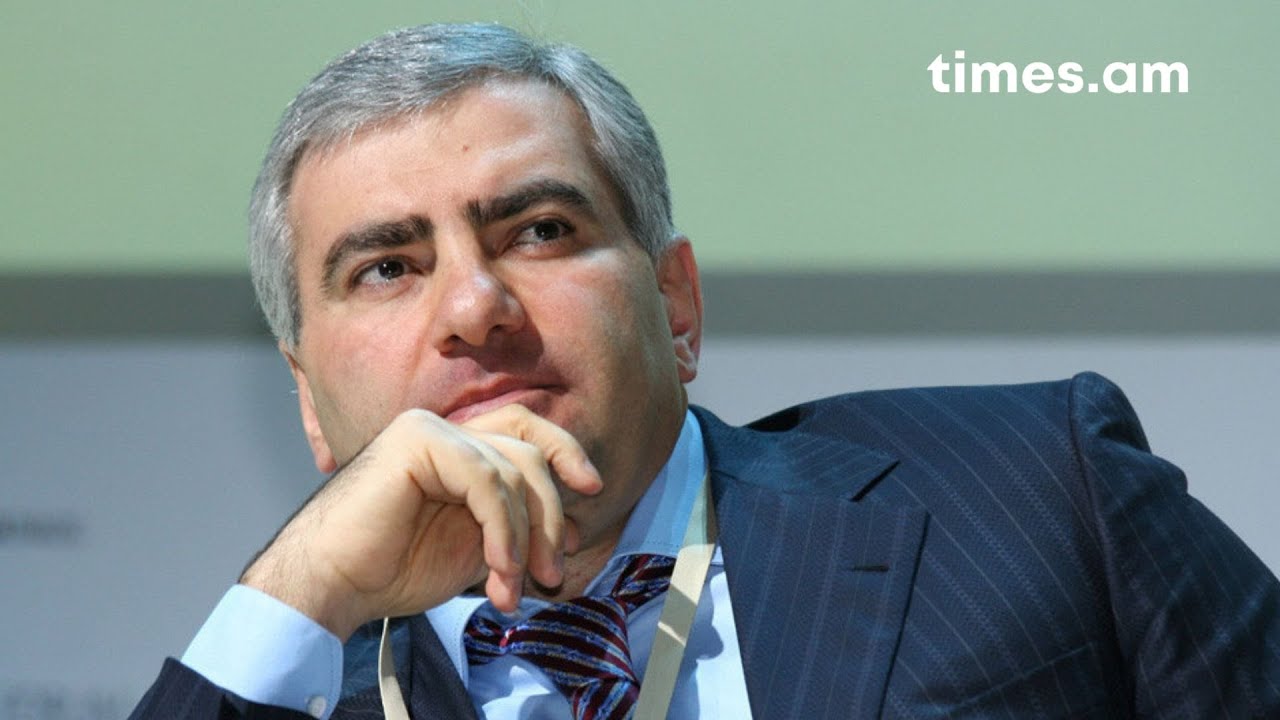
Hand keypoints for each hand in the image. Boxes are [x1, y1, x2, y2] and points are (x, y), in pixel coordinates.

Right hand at [239, 404, 602, 640]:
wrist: (332, 584)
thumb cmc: (393, 569)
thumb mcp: (475, 546)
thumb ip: (516, 527)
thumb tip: (572, 527)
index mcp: (457, 447)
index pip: (527, 433)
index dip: (566, 454)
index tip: (593, 490)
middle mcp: (444, 428)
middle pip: (529, 450)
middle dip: (550, 515)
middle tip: (551, 573)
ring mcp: (429, 429)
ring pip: (512, 470)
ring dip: (524, 537)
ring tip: (512, 587)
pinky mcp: (417, 442)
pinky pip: (487, 480)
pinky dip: (503, 530)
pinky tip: (499, 570)